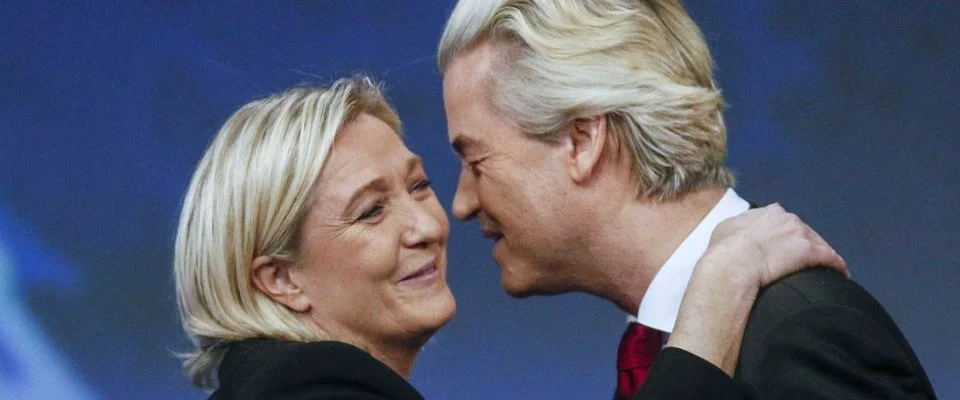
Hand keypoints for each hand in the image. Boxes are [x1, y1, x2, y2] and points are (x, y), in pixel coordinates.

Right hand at [705, 203, 848, 286]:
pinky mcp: (810, 252)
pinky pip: (830, 258)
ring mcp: (800, 234)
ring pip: (818, 244)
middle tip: (801, 261)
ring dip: (822, 255)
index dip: (785, 235)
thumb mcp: (725, 229)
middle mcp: (787, 218)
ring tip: (825, 269)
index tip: (783, 247)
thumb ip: (739, 227)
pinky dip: (836, 266)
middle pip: (804, 231)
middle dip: (804, 244)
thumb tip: (741, 232)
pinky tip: (841, 274)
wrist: (734, 263)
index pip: (784, 221)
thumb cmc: (725, 250)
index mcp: (768, 212)